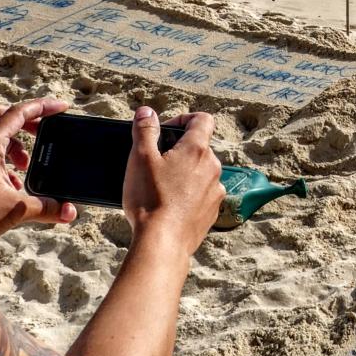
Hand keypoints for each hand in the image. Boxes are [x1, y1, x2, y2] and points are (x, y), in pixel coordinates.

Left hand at [0, 97, 77, 250]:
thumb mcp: (16, 209)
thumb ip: (47, 208)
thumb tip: (71, 212)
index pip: (19, 113)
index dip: (44, 107)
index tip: (62, 108)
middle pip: (3, 114)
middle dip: (26, 121)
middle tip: (43, 132)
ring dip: (16, 144)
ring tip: (27, 166)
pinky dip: (4, 160)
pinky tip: (13, 184)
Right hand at [122, 107, 221, 254]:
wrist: (162, 243)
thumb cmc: (150, 200)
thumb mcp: (140, 158)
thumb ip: (145, 130)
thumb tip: (146, 112)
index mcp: (197, 150)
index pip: (202, 119)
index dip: (184, 119)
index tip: (166, 131)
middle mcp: (213, 168)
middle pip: (199, 147)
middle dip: (179, 150)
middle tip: (155, 163)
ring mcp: (215, 191)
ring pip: (201, 172)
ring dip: (185, 174)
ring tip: (161, 188)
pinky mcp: (213, 212)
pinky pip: (202, 195)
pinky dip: (189, 195)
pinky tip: (170, 206)